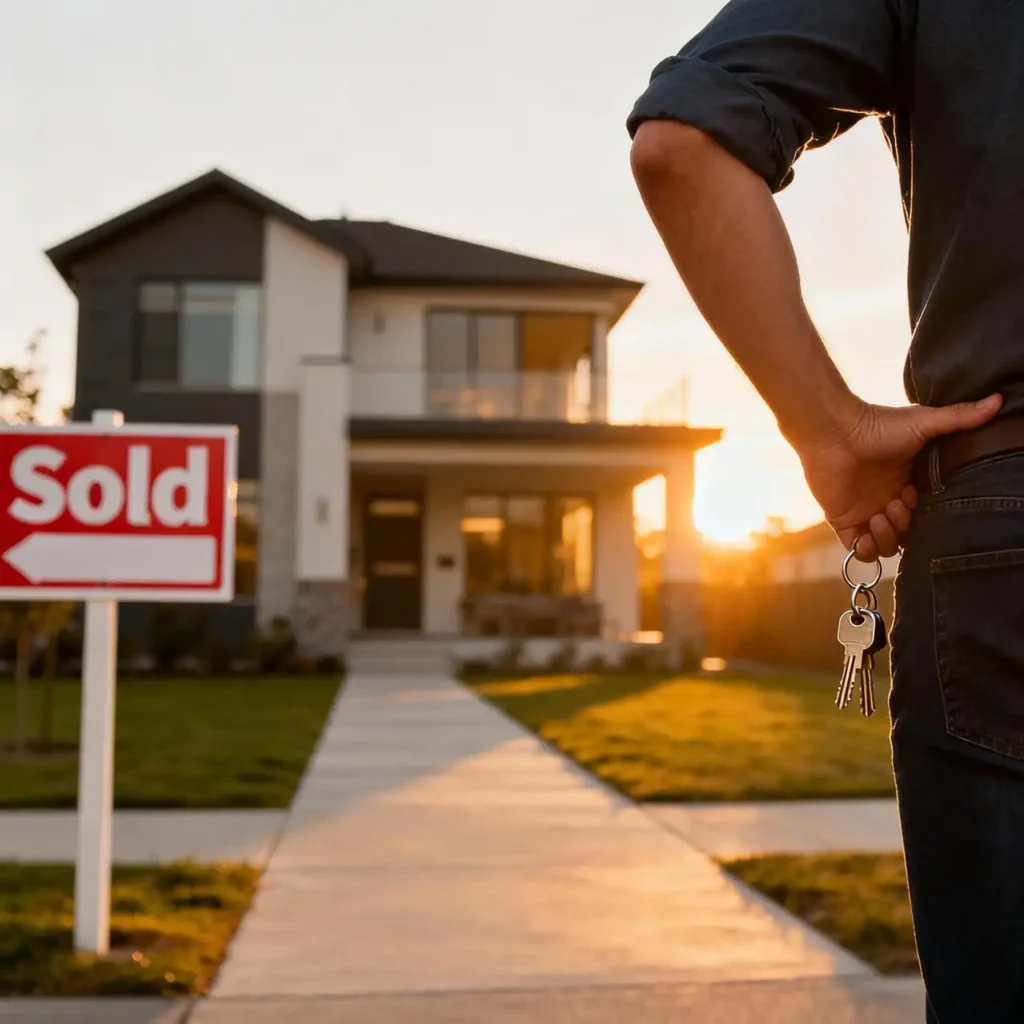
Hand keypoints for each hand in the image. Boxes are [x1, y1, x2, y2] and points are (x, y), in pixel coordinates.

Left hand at [796, 394, 1002, 559]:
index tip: (914, 492)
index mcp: (905, 483)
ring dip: (889, 537)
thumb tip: (996, 402)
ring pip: (885, 546)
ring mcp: (864, 512)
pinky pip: (857, 551)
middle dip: (907, 525)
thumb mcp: (923, 422)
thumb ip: (959, 417)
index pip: (923, 512)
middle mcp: (886, 500)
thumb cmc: (875, 425)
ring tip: (881, 514)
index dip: (924, 511)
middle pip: (907, 533)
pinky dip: (866, 550)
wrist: (834, 431)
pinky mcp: (842, 521)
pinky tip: (869, 531)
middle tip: (897, 503)